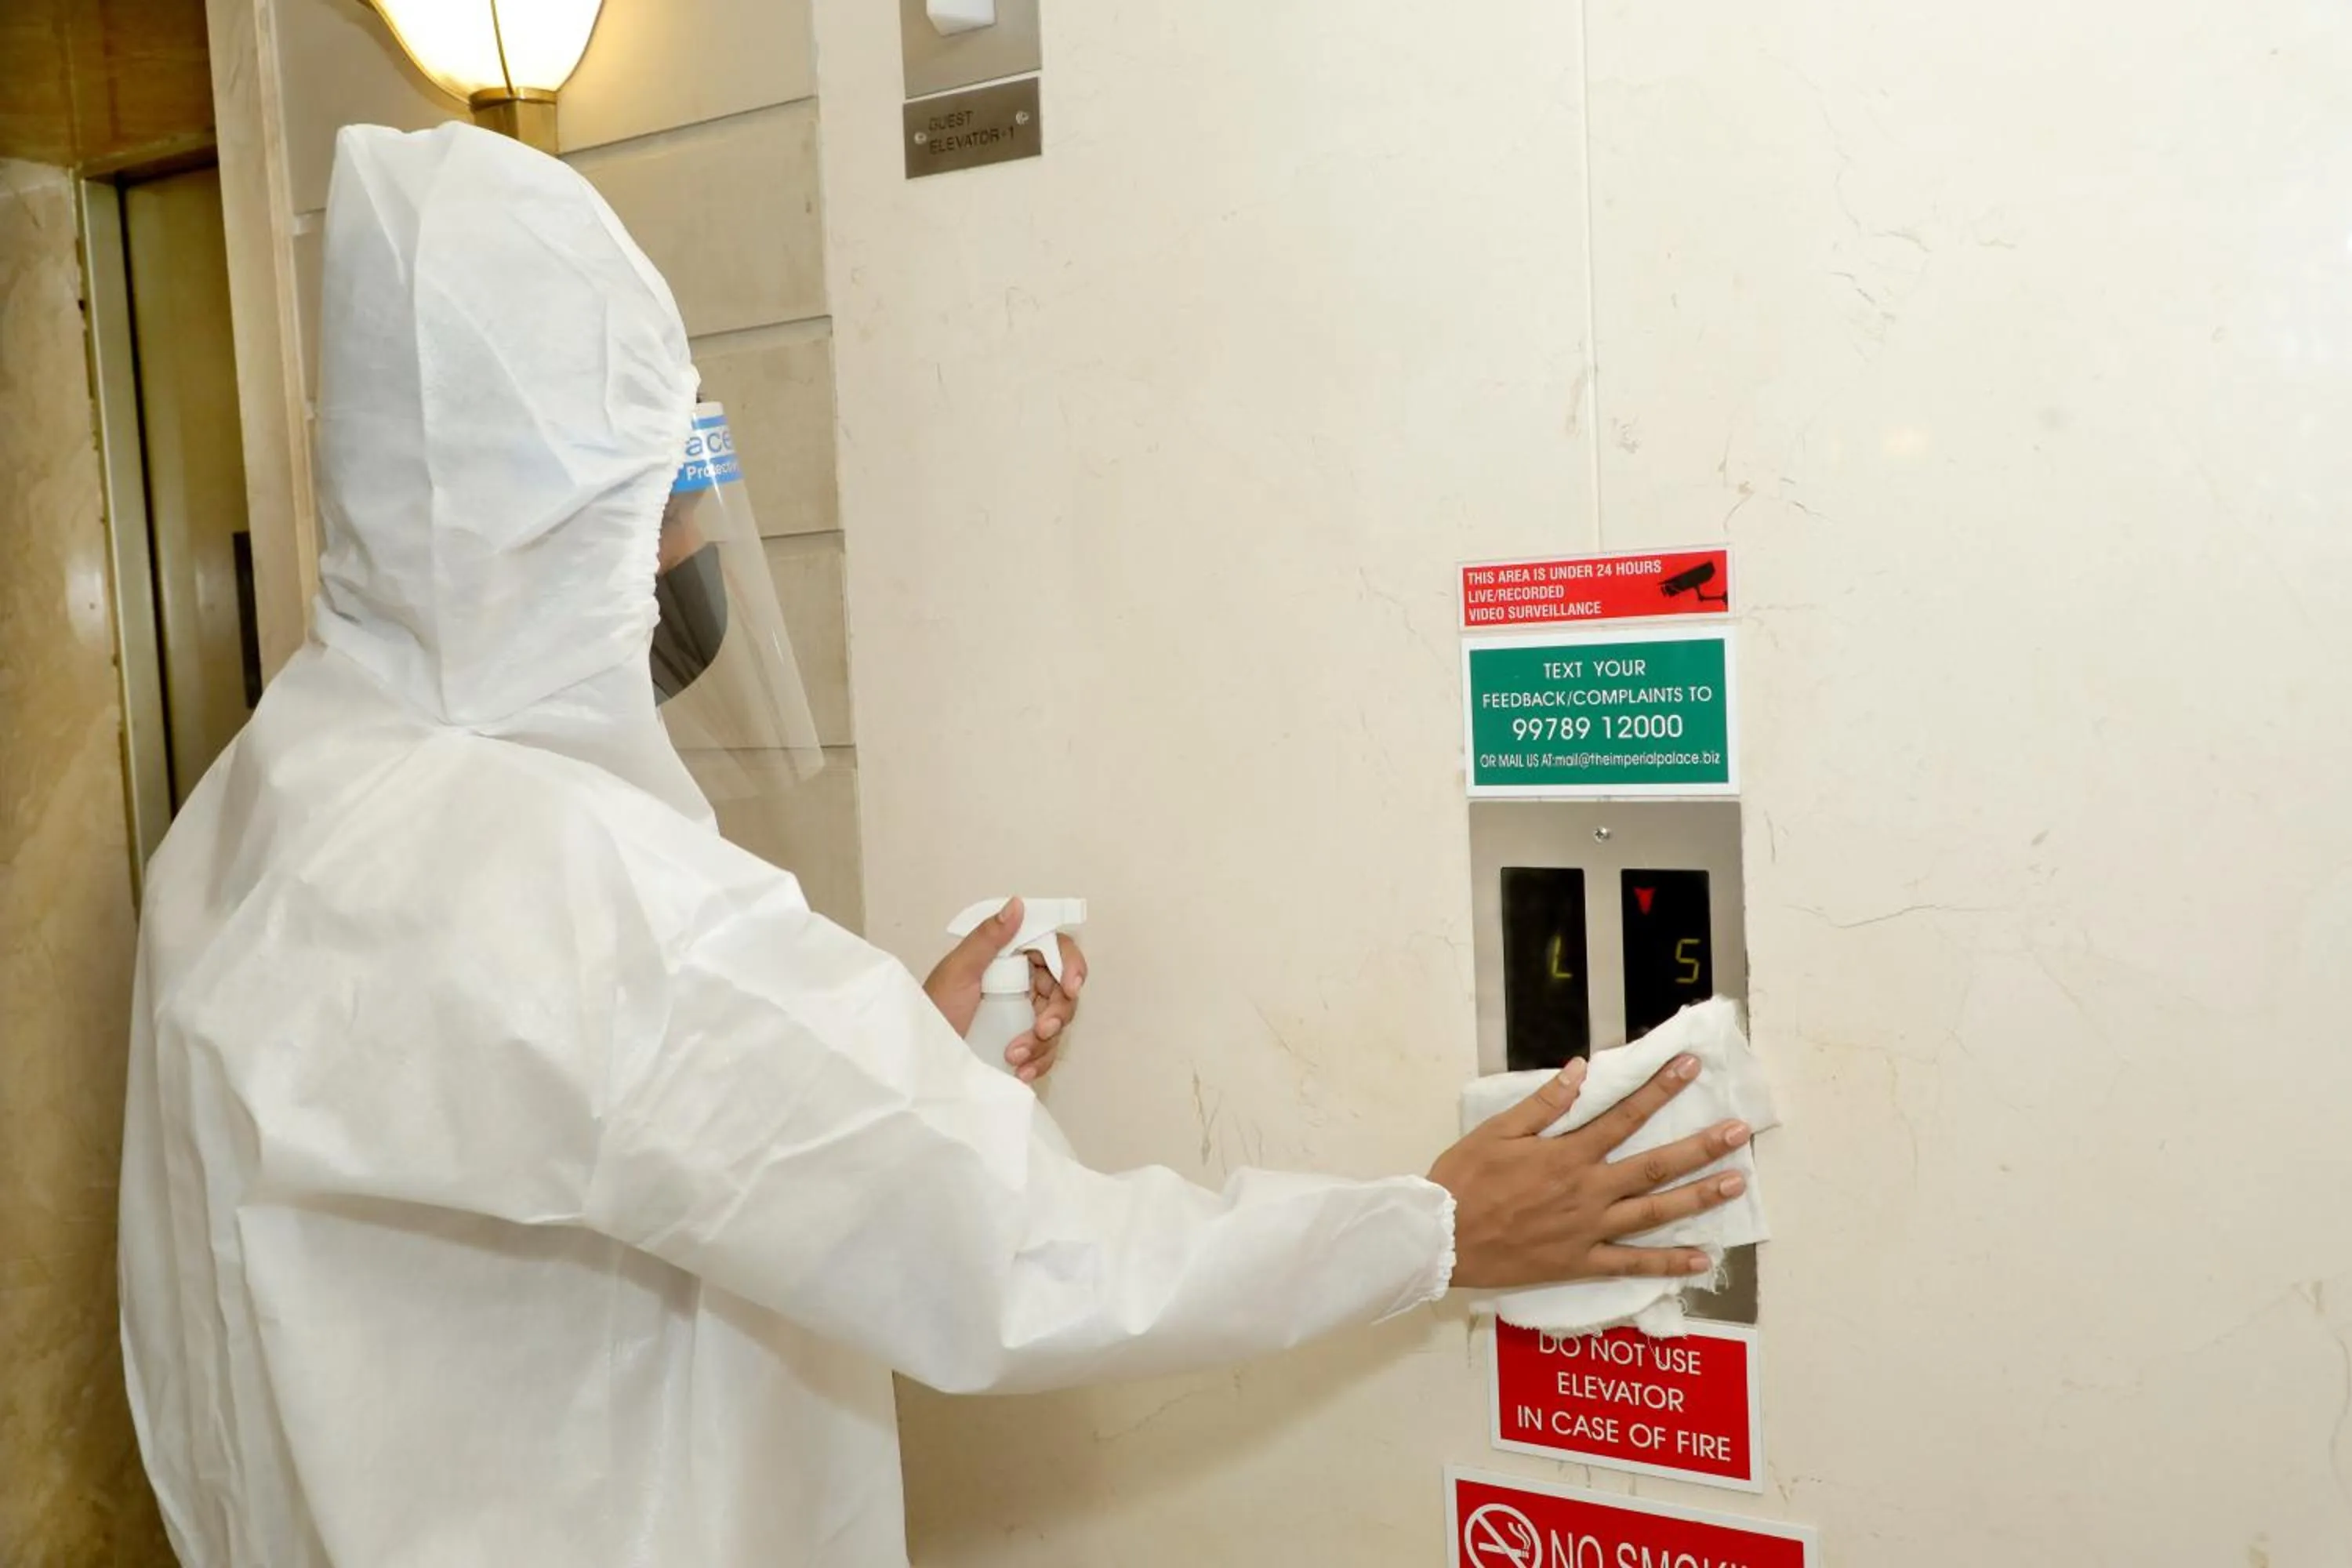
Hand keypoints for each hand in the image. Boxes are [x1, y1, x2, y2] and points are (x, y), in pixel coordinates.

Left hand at [922, 899, 1088, 1082]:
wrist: (920, 1057)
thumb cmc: (932, 1010)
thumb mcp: (957, 972)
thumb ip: (987, 938)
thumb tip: (1016, 904)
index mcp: (1007, 957)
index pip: (1053, 950)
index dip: (1070, 965)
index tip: (1071, 987)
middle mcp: (1020, 982)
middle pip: (1062, 989)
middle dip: (1058, 1012)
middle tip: (1042, 1030)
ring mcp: (1022, 1013)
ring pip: (1058, 1023)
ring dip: (1043, 1043)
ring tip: (1014, 1057)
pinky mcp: (1021, 1042)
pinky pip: (1046, 1051)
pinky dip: (1039, 1062)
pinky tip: (1021, 1072)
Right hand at [1427, 1054, 1751, 1289]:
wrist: (1443, 1239)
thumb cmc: (1465, 1180)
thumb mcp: (1496, 1132)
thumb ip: (1543, 1103)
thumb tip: (1581, 1070)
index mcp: (1567, 1154)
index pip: (1624, 1116)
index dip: (1660, 1089)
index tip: (1691, 1068)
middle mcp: (1588, 1191)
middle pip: (1655, 1166)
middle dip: (1700, 1146)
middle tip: (1739, 1133)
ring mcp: (1589, 1229)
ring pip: (1654, 1213)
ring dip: (1698, 1197)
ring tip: (1735, 1183)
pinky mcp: (1581, 1261)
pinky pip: (1632, 1263)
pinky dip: (1668, 1262)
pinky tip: (1702, 1258)